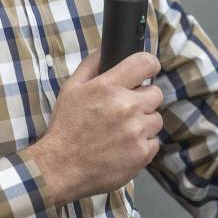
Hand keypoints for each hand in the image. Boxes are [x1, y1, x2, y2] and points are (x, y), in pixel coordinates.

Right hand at [26, 51, 163, 206]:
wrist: (61, 167)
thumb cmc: (66, 127)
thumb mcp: (70, 89)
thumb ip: (91, 65)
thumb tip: (105, 50)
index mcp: (109, 87)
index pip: (145, 63)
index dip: (150, 65)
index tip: (148, 71)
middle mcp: (126, 107)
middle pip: (156, 93)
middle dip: (144, 99)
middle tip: (127, 108)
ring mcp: (136, 132)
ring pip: (156, 119)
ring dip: (144, 123)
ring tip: (124, 130)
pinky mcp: (142, 154)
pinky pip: (154, 142)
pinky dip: (143, 144)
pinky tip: (125, 146)